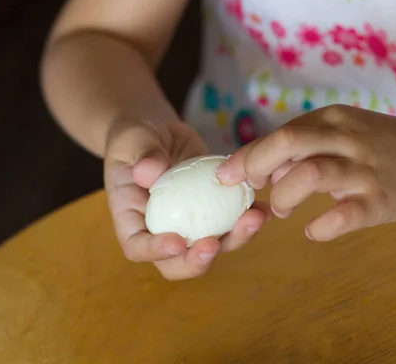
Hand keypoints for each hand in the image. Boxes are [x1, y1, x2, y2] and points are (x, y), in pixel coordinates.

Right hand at [104, 117, 267, 279]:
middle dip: (199, 260)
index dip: (157, 252)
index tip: (177, 242)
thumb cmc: (135, 138)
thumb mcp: (132, 140)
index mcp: (132, 220)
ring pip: (213, 247)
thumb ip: (141, 155)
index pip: (138, 248)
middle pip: (178, 263)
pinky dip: (248, 218)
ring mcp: (191, 225)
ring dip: (235, 238)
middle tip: (215, 243)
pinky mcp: (213, 212)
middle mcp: (162, 231)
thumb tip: (149, 173)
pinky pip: (230, 223)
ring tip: (253, 218)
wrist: (159, 132)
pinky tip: (263, 207)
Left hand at [217, 105, 395, 241]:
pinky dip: (319, 227)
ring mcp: (366, 169)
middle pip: (289, 142)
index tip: (227, 175)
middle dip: (256, 166)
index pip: (279, 134)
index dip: (248, 156)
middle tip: (249, 189)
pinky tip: (312, 230)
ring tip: (281, 209)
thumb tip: (261, 168)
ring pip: (310, 174)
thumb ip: (303, 146)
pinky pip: (342, 216)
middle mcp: (347, 139)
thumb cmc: (378, 145)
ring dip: (285, 196)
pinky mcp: (382, 201)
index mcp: (332, 119)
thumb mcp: (341, 132)